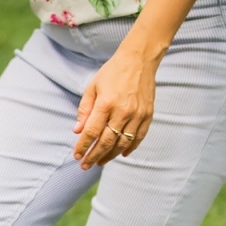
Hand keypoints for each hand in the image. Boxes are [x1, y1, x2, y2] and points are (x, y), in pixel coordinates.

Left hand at [72, 45, 157, 169]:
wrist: (139, 60)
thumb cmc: (112, 72)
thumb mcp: (92, 87)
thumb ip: (85, 110)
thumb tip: (77, 131)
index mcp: (106, 103)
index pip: (91, 132)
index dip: (83, 146)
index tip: (77, 156)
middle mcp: (122, 111)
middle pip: (106, 142)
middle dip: (94, 156)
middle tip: (85, 165)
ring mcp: (137, 114)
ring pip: (122, 143)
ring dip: (110, 155)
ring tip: (100, 162)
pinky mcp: (148, 114)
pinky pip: (139, 137)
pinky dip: (130, 148)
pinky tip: (121, 154)